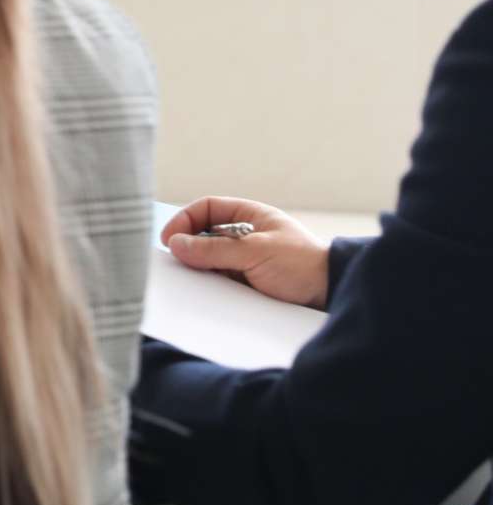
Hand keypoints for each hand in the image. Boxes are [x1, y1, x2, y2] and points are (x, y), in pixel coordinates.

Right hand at [161, 196, 332, 307]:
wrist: (333, 295)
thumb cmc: (302, 265)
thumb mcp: (255, 252)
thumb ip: (214, 249)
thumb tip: (176, 244)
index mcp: (249, 216)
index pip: (206, 209)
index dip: (185, 220)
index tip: (170, 239)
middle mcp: (244, 236)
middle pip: (203, 234)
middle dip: (188, 246)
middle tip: (176, 262)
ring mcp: (245, 260)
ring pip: (209, 259)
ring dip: (198, 268)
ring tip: (191, 280)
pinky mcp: (247, 283)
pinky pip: (219, 280)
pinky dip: (209, 284)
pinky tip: (206, 292)